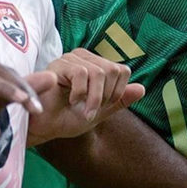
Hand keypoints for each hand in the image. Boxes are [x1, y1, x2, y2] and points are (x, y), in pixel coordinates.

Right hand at [25, 48, 145, 145]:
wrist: (44, 129)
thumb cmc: (66, 118)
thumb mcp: (100, 112)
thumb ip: (120, 100)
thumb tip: (143, 89)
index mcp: (95, 66)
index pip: (122, 70)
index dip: (117, 92)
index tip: (102, 107)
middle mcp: (84, 58)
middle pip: (114, 70)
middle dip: (106, 96)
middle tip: (91, 109)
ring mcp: (71, 59)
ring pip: (100, 72)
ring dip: (94, 98)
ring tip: (81, 108)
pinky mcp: (59, 64)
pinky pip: (82, 73)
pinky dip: (81, 93)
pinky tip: (71, 101)